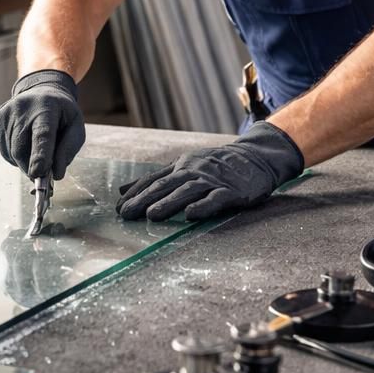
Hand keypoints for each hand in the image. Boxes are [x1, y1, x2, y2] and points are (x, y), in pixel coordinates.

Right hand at [0, 69, 86, 180]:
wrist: (41, 92)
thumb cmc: (61, 113)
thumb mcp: (75, 127)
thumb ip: (68, 150)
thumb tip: (56, 174)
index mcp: (46, 108)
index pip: (41, 134)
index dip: (39, 155)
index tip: (38, 173)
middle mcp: (21, 108)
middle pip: (21, 150)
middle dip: (31, 167)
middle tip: (43, 173)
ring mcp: (5, 114)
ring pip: (12, 154)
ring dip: (25, 161)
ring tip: (35, 147)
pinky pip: (4, 151)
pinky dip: (16, 156)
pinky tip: (24, 142)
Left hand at [116, 121, 304, 221]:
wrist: (255, 157)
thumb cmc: (216, 165)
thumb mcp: (184, 165)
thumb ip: (155, 178)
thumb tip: (122, 190)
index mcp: (180, 166)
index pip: (153, 179)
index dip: (135, 193)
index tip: (118, 206)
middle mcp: (193, 171)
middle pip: (166, 185)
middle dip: (144, 199)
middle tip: (126, 213)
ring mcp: (213, 181)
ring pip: (187, 191)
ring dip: (169, 203)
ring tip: (151, 215)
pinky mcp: (232, 191)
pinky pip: (216, 199)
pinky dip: (203, 206)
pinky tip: (191, 215)